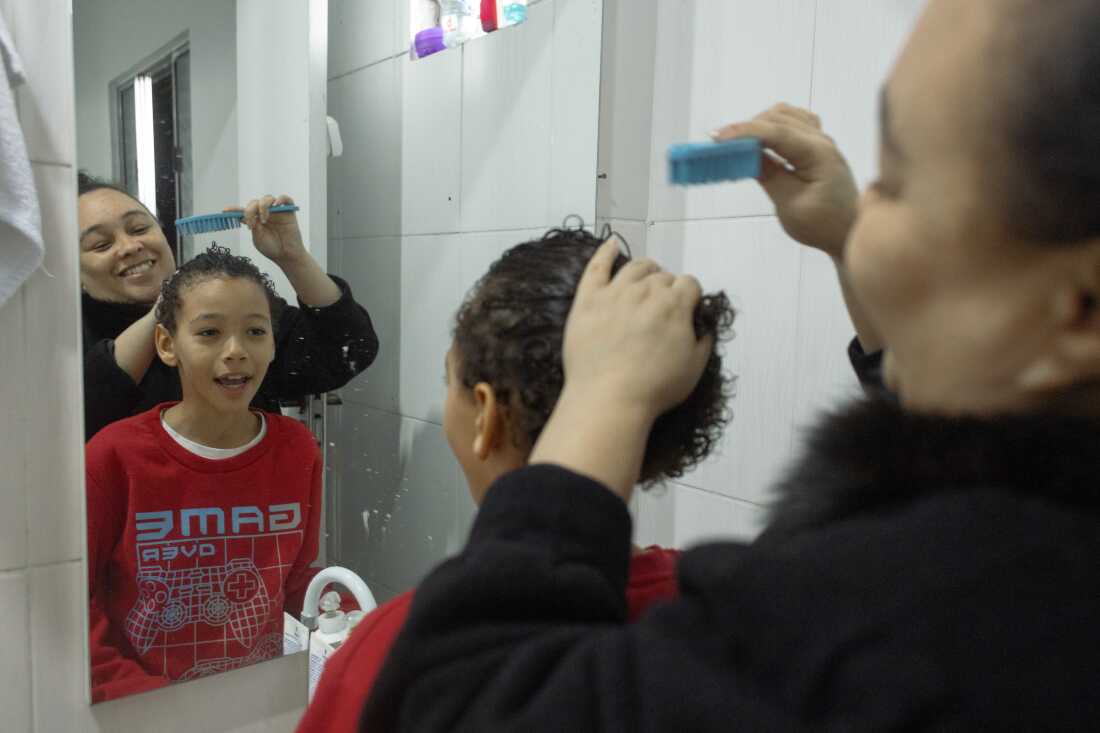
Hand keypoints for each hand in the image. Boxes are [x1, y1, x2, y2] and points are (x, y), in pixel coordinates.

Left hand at [227, 194, 306, 264]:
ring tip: (264, 220)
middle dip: (250, 211)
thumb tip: (251, 216)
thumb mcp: (258, 238)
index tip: (224, 211)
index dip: (233, 209)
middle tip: (251, 225)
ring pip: (267, 198)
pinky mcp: (289, 212)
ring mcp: (277, 212)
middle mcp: (265, 213)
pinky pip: (286, 198)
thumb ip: (254, 226)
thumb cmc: (272, 248)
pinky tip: (276, 205)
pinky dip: (281, 199)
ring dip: (263, 207)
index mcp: (255, 219)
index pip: (243, 211)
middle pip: (254, 202)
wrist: (286, 255)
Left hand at [563, 238, 712, 422]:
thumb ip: (704, 342)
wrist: (608, 398)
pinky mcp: (588, 299)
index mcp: (675, 304)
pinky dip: (606, 252)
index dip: (690, 296)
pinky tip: (612, 244)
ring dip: (646, 270)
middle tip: (662, 308)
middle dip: (667, 287)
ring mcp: (614, 292)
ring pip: (635, 266)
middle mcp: (646, 290)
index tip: (686, 310)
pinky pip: (597, 267)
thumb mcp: (694, 369)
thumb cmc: (655, 388)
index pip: (689, 284)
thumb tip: (705, 328)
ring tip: (646, 279)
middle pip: (662, 276)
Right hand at [712, 103, 858, 258]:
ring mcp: (820, 140)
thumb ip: (768, 174)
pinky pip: (792, 122)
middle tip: (720, 146)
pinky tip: (760, 141)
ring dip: (759, 125)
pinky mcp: (815, 145)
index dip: (744, 132)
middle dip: (747, 128)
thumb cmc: (823, 224)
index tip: (717, 138)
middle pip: (778, 118)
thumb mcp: (789, 204)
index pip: (776, 132)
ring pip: (784, 115)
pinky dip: (771, 126)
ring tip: (738, 144)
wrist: (849, 231)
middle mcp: (821, 141)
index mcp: (818, 154)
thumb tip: (745, 154)